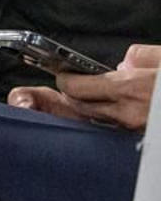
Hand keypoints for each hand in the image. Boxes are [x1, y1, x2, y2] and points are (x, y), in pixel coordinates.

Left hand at [8, 43, 158, 131]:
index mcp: (130, 89)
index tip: (60, 75)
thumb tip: (124, 62)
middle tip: (58, 90)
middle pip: (78, 106)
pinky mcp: (141, 143)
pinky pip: (113, 133)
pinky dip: (105, 125)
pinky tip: (104, 118)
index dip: (63, 80)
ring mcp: (133, 132)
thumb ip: (142, 57)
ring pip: (94, 121)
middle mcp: (127, 114)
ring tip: (78, 101)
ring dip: (84, 111)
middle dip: (66, 96)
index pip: (75, 86)